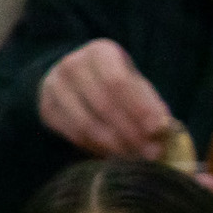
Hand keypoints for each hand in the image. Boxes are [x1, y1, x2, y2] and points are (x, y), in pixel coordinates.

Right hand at [39, 40, 177, 159]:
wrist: (75, 81)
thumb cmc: (115, 84)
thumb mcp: (136, 84)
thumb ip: (151, 103)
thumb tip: (165, 128)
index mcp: (100, 52)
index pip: (119, 81)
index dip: (140, 108)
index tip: (158, 130)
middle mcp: (73, 65)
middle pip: (104, 105)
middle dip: (131, 133)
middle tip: (152, 153)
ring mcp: (55, 87)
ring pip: (87, 124)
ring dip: (116, 146)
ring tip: (137, 160)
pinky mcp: (47, 109)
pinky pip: (74, 136)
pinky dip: (98, 150)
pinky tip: (116, 157)